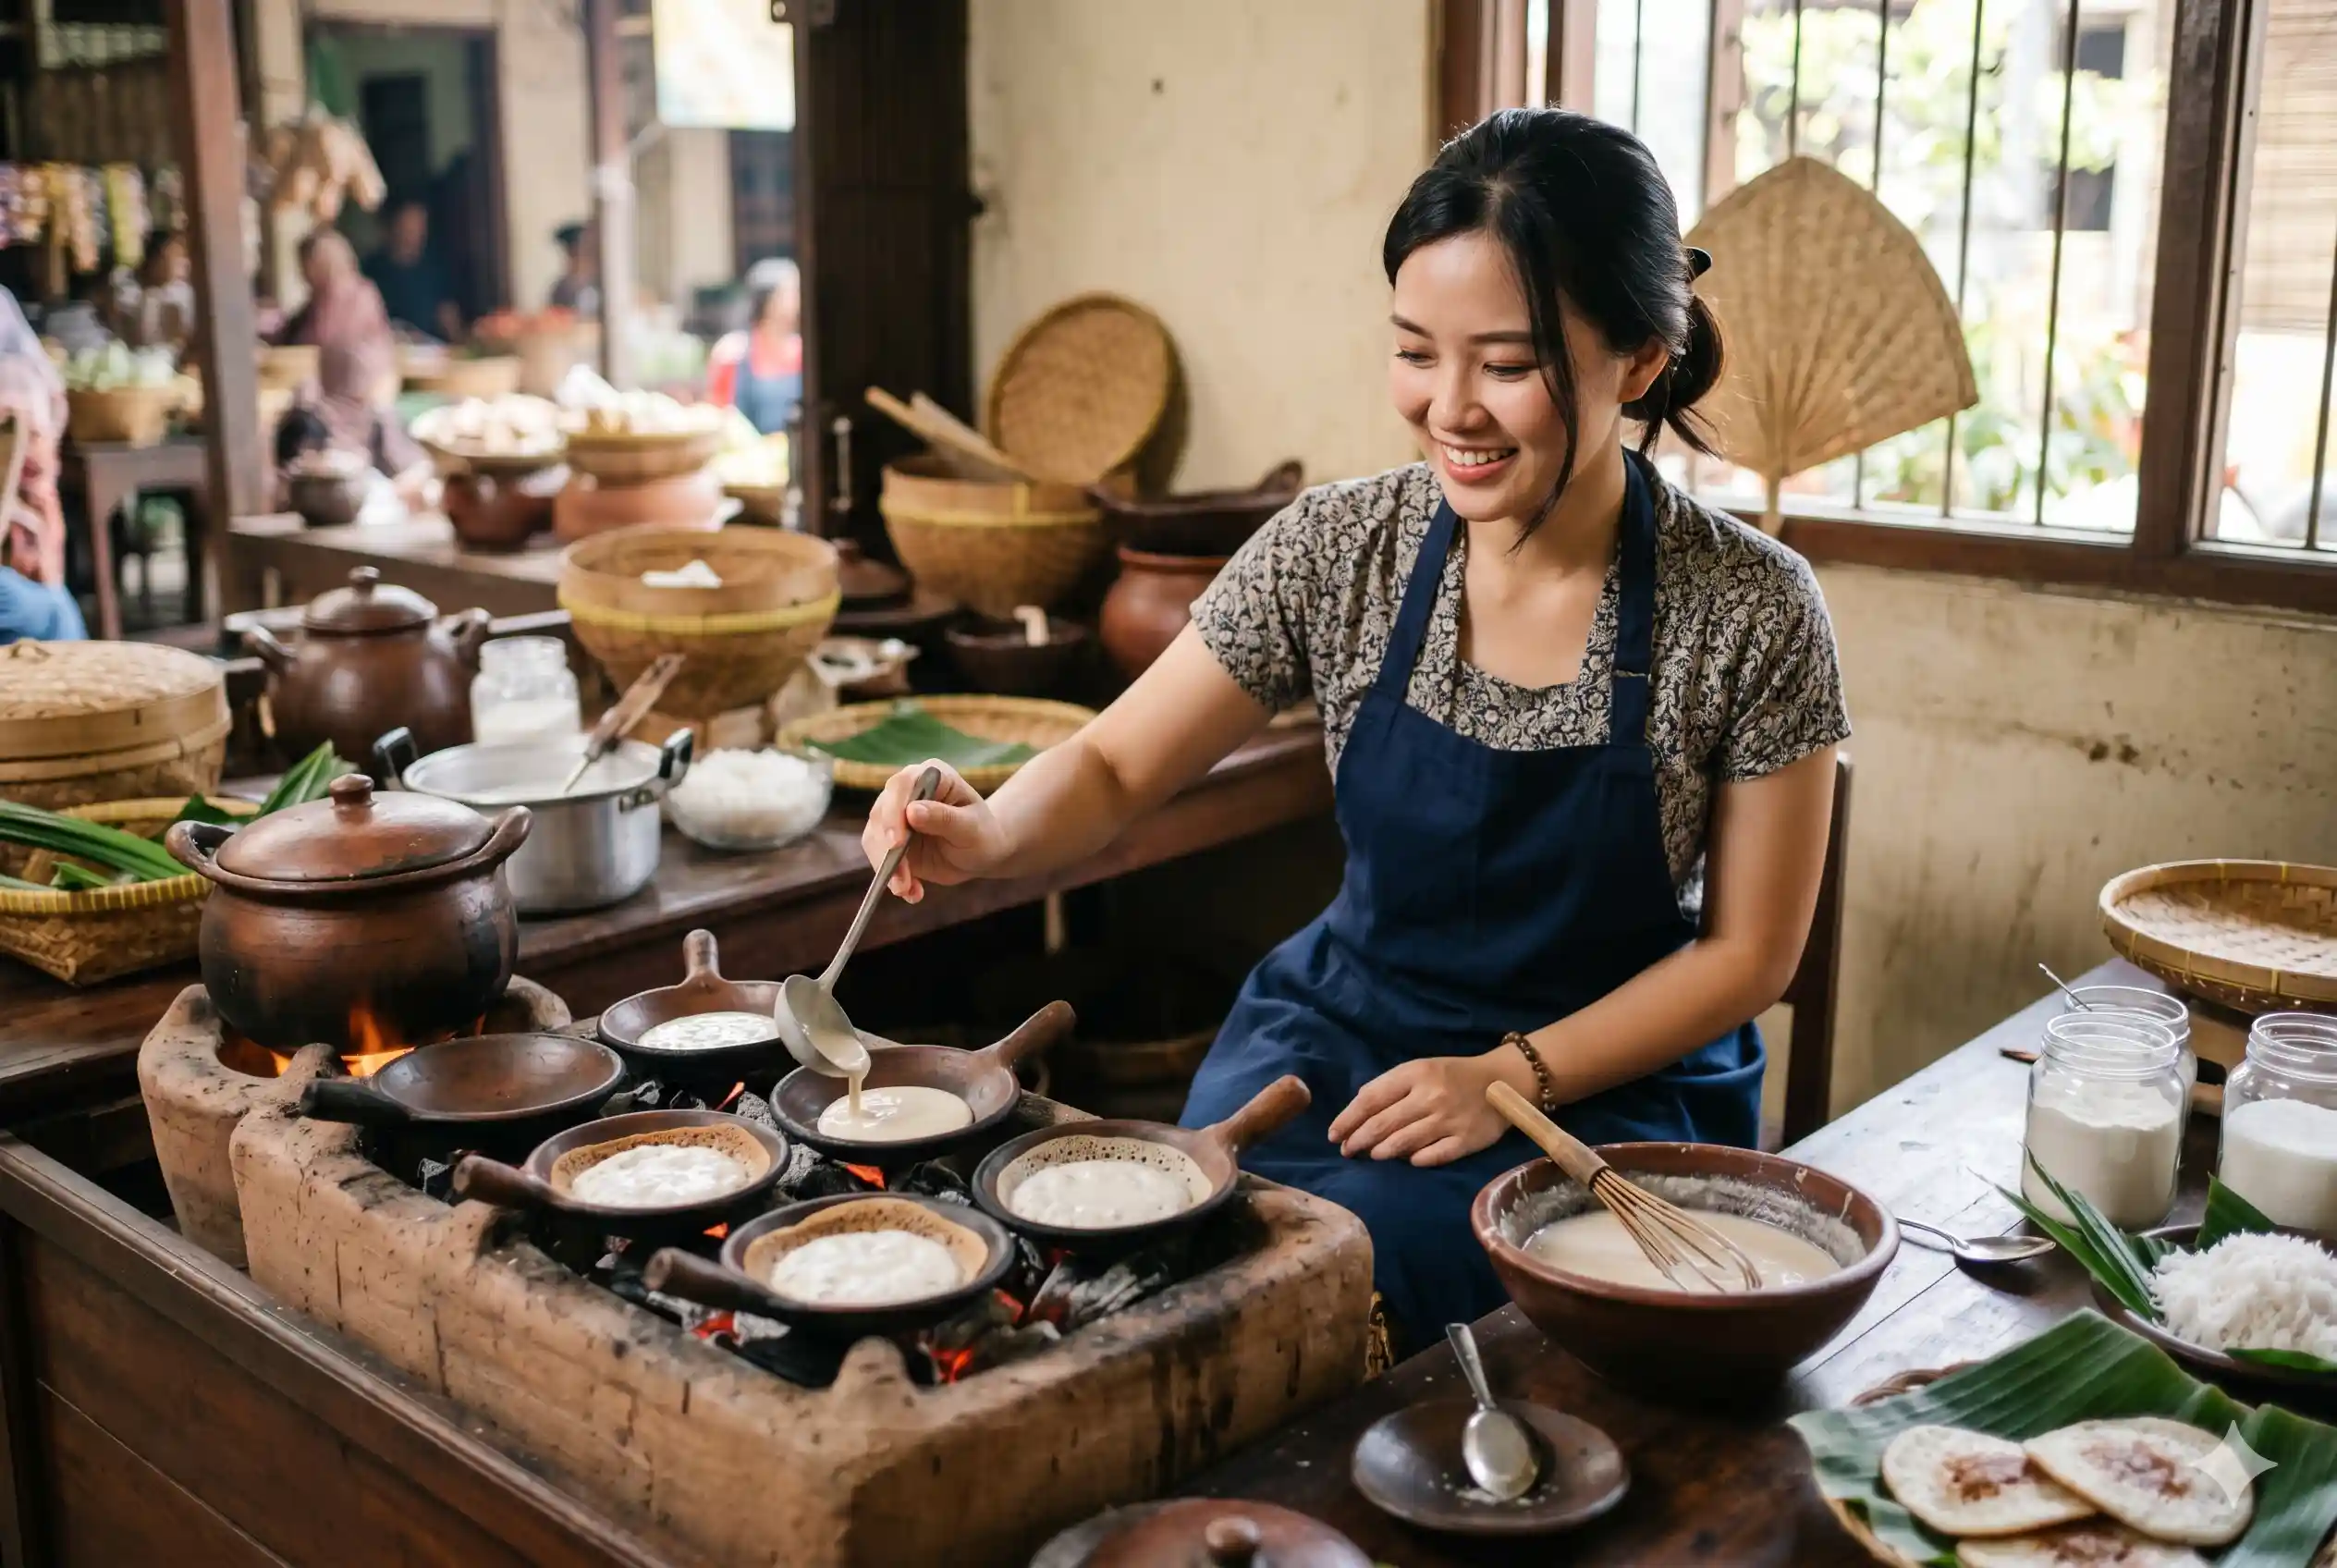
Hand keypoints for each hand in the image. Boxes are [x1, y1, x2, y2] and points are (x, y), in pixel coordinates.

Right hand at [860, 759, 1010, 902]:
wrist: (980, 853)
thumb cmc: (982, 833)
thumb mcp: (971, 828)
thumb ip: (944, 818)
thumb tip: (912, 811)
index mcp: (931, 775)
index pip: (903, 784)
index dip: (895, 811)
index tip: (897, 843)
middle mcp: (907, 790)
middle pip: (882, 812)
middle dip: (888, 848)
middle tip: (901, 879)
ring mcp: (894, 814)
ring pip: (875, 837)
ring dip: (887, 868)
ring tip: (908, 891)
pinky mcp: (888, 839)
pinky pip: (879, 857)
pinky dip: (891, 878)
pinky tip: (912, 893)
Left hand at [1326, 1053, 1510, 1167]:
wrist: (1503, 1082)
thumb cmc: (1453, 1075)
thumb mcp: (1421, 1069)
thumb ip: (1391, 1086)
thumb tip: (1358, 1109)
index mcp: (1415, 1074)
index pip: (1371, 1099)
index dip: (1348, 1119)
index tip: (1333, 1134)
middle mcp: (1430, 1096)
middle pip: (1382, 1124)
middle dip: (1358, 1140)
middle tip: (1346, 1150)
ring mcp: (1448, 1120)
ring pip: (1403, 1142)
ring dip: (1381, 1151)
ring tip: (1371, 1155)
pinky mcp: (1466, 1141)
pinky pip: (1433, 1156)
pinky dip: (1416, 1160)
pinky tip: (1408, 1161)